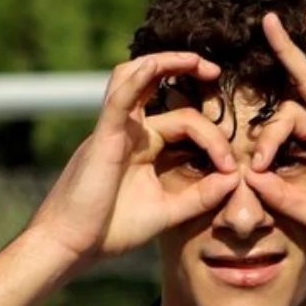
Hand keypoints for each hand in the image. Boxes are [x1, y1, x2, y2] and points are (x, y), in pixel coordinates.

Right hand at [26, 52, 239, 265]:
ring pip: (134, 78)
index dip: (214, 139)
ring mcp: (113, 131)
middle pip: (159, 88)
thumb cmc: (110, 230)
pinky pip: (117, 100)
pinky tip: (154, 65)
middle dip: (187, 71)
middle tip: (216, 72)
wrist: (70, 246)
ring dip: (164, 62)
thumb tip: (235, 178)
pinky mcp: (102, 138)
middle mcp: (128, 131)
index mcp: (142, 145)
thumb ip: (201, 196)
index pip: (184, 121)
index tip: (230, 168)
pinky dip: (135, 80)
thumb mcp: (167, 212)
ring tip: (196, 60)